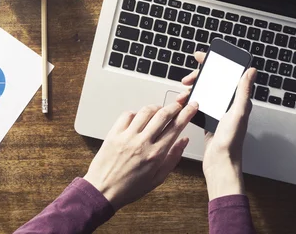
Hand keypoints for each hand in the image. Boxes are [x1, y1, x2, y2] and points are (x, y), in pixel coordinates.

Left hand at [84, 99, 198, 209]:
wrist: (103, 191)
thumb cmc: (129, 188)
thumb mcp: (158, 178)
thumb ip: (173, 158)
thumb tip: (184, 141)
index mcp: (156, 154)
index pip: (176, 127)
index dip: (187, 113)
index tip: (192, 106)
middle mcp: (142, 143)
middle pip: (163, 114)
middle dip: (175, 106)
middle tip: (178, 104)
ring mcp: (127, 137)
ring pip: (146, 111)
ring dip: (156, 107)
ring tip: (159, 111)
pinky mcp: (114, 134)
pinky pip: (127, 114)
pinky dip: (136, 113)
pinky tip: (138, 119)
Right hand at [179, 52, 256, 199]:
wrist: (220, 164)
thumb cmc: (231, 142)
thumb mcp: (238, 112)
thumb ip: (243, 91)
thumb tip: (251, 71)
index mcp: (238, 100)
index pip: (226, 75)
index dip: (213, 64)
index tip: (201, 57)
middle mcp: (229, 104)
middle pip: (212, 82)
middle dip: (198, 77)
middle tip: (188, 79)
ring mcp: (218, 112)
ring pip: (203, 93)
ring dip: (192, 90)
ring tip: (183, 94)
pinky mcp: (209, 120)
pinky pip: (198, 106)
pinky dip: (190, 102)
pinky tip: (184, 104)